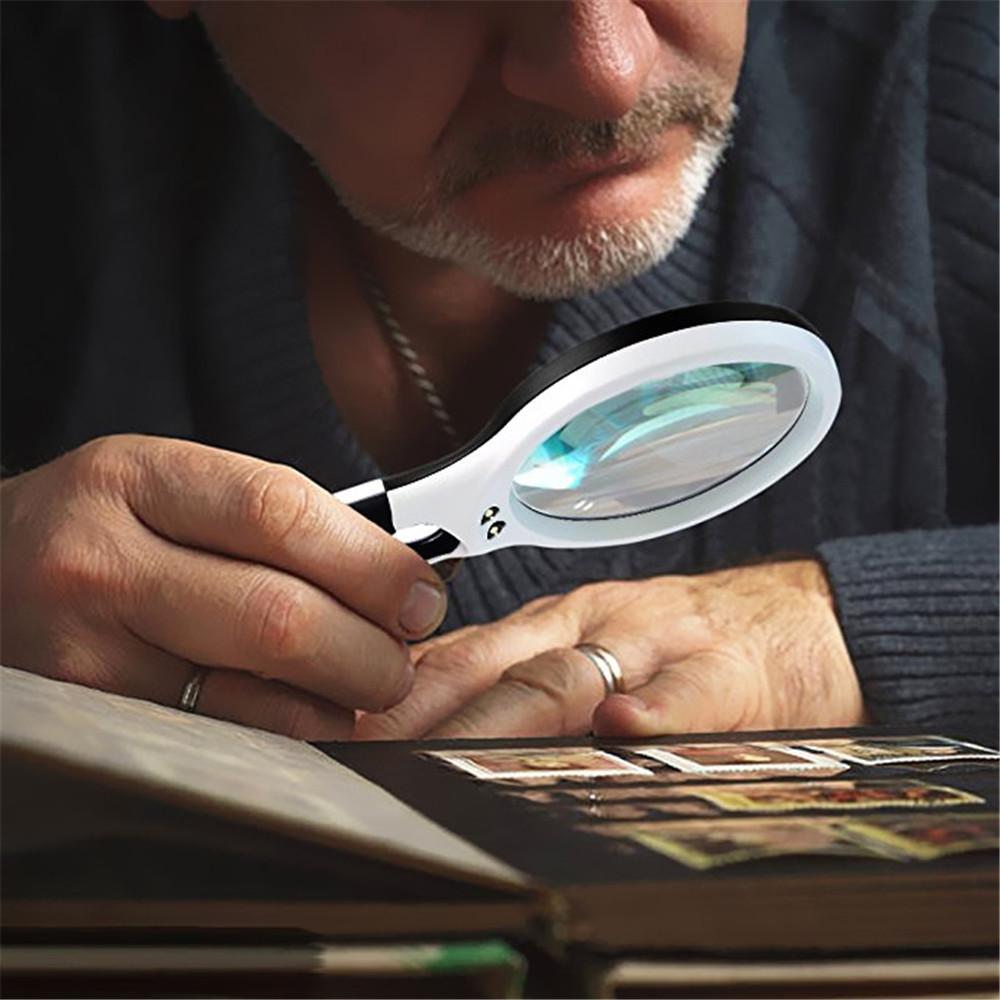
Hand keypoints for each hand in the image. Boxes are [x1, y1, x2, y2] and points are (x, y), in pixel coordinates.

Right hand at [1, 435, 447, 737]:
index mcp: (136, 478)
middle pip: (278, 616)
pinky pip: (221, 745)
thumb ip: (276, 523)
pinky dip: (286, 738)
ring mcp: (86, 655)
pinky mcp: (91, 724)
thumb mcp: (173, 489)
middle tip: (399, 657)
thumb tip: (397, 578)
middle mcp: (102, 563)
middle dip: (370, 651)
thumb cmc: (102, 530)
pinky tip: (305, 717)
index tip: (420, 595)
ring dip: (337, 705)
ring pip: (254, 700)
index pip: (281, 513)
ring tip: (358, 688)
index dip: (371, 562)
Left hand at [355, 560, 864, 739]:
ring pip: (573, 675)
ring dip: (505, 714)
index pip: (459, 651)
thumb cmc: (680, 646)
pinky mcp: (728, 674)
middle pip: (497, 663)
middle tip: (364, 747)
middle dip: (424, 707)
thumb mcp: (590, 646)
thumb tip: (418, 716)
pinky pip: (688, 691)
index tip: (336, 722)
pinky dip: (654, 709)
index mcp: (555, 625)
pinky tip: (623, 728)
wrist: (795, 621)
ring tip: (451, 752)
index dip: (394, 688)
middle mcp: (593, 627)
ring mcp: (657, 646)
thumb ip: (515, 677)